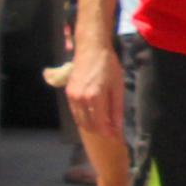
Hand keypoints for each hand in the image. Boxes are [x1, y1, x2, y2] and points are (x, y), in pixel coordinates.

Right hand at [64, 35, 124, 150]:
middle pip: (89, 125)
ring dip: (92, 126)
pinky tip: (94, 115)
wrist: (91, 49)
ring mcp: (72, 97)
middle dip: (100, 131)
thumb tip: (117, 127)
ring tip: (105, 124)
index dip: (108, 133)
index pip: (100, 124)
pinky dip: (84, 118)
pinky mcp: (68, 93)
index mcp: (94, 97)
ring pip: (80, 121)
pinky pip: (75, 112)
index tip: (117, 137)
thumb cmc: (108, 66)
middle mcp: (80, 99)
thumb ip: (117, 109)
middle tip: (112, 131)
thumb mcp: (117, 86)